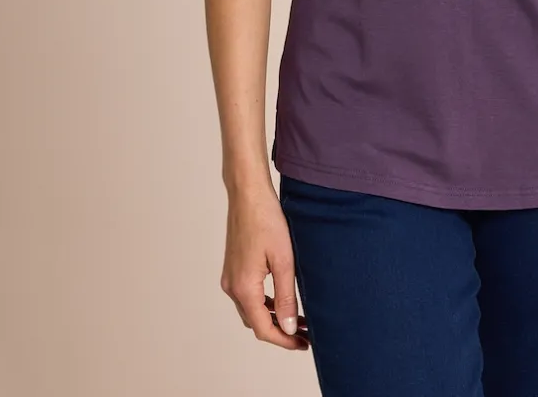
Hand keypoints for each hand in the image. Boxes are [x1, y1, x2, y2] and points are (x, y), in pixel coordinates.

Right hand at [220, 180, 309, 350]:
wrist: (248, 194)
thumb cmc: (267, 220)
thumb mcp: (284, 260)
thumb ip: (286, 297)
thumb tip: (290, 327)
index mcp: (244, 288)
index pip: (264, 329)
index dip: (285, 341)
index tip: (305, 344)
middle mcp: (232, 287)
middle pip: (256, 322)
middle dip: (282, 330)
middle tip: (307, 332)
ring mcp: (230, 278)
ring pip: (251, 310)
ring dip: (273, 317)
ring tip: (299, 318)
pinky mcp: (232, 268)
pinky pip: (248, 296)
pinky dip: (264, 304)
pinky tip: (282, 299)